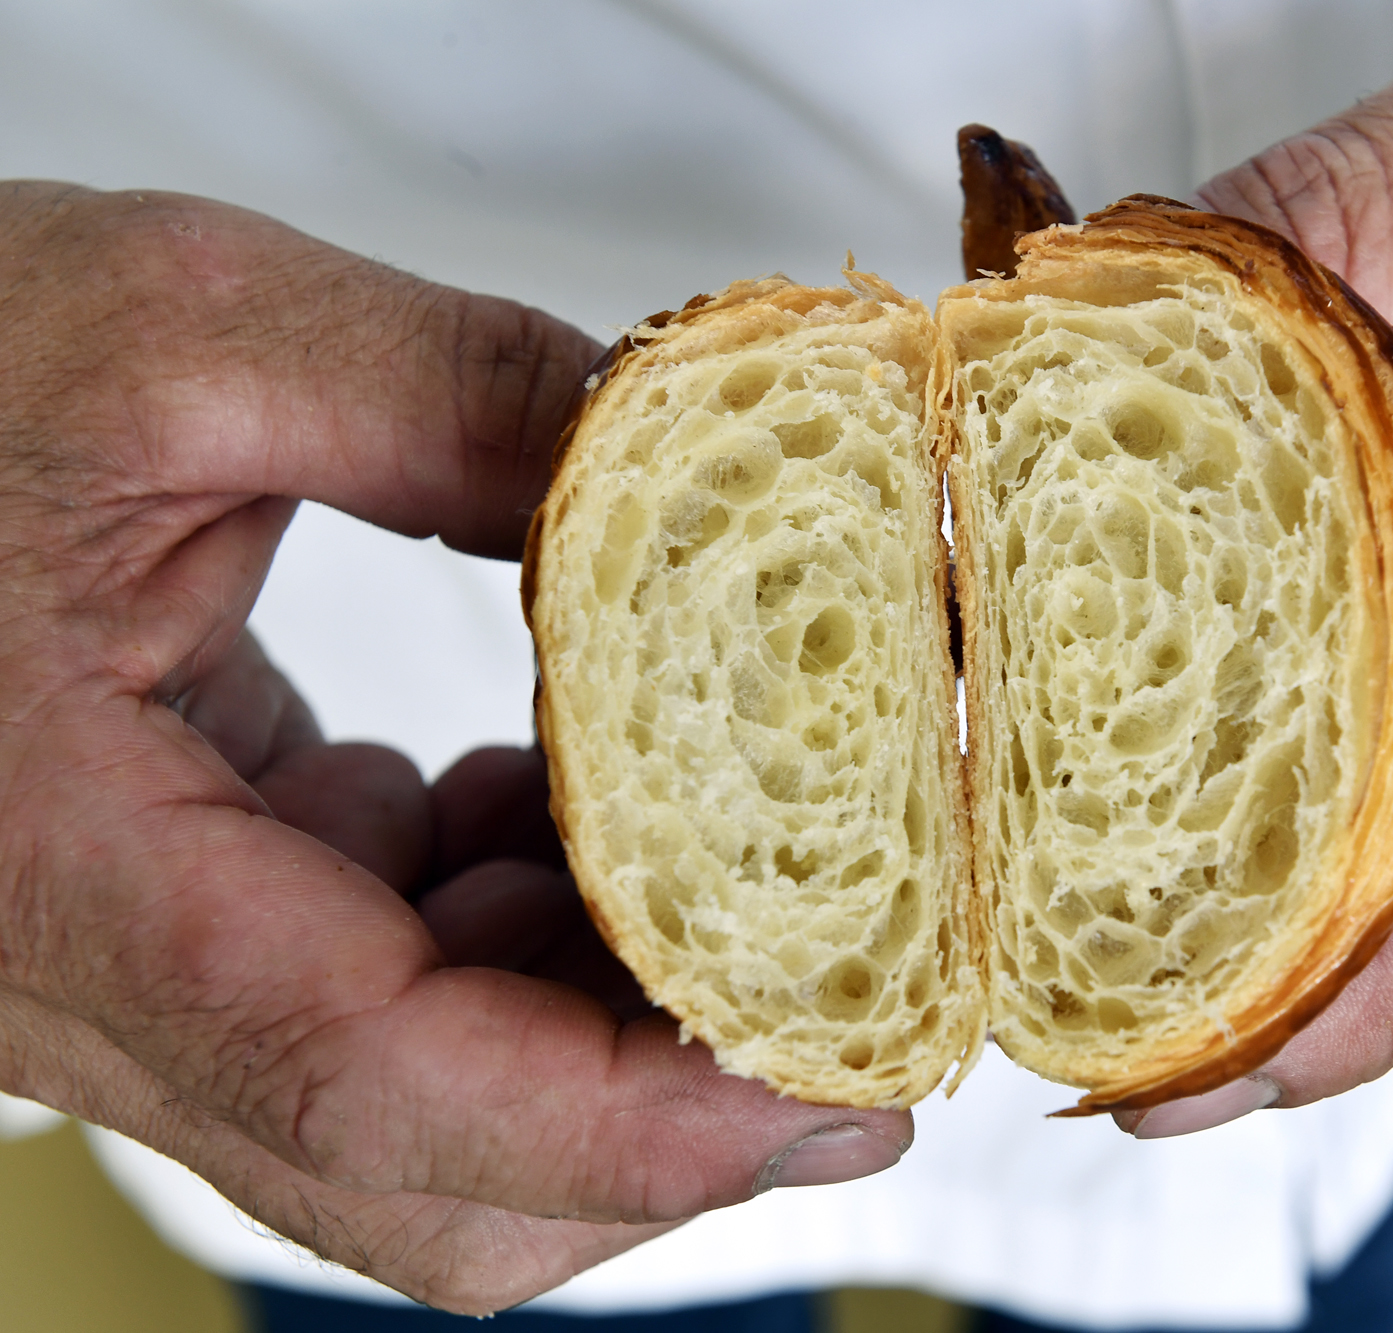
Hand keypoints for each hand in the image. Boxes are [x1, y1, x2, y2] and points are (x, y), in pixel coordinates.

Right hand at [0, 184, 911, 1310]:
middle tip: (856, 1018)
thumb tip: (699, 484)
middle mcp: (79, 982)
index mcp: (58, 872)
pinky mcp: (170, 915)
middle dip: (662, 1116)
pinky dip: (513, 932)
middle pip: (427, 1168)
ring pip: (418, 1103)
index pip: (377, 1085)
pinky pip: (376, 996)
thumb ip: (464, 396)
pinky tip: (566, 801)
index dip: (635, 1124)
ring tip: (728, 848)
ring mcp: (123, 972)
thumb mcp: (184, 330)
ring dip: (600, 1008)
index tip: (843, 1095)